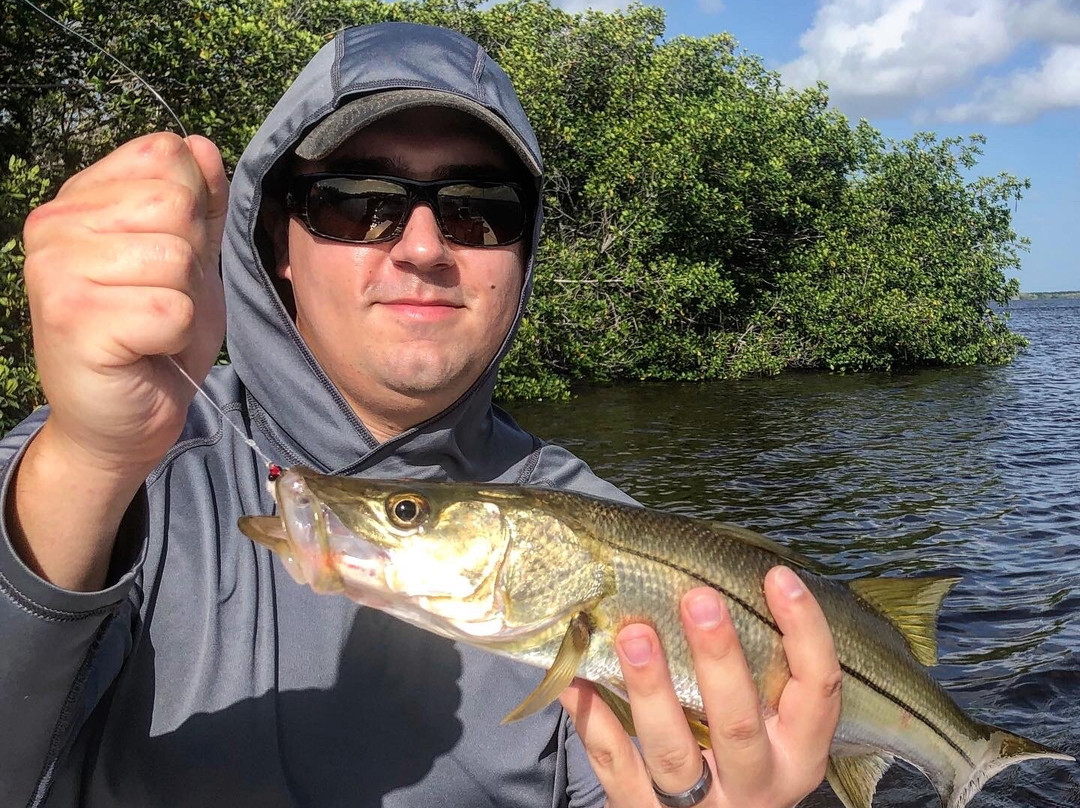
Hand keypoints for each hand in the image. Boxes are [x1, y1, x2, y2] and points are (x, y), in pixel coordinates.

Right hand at [22, 132, 227, 477]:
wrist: (119, 423)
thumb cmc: (154, 339)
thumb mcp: (191, 261)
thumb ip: (201, 204)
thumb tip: (200, 145)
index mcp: (80, 199)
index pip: (166, 155)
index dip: (194, 213)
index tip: (168, 262)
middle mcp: (54, 224)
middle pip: (175, 204)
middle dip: (191, 262)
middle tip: (160, 302)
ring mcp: (55, 269)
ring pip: (176, 257)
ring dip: (183, 302)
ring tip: (150, 326)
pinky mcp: (72, 317)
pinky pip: (171, 309)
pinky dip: (175, 336)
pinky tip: (143, 350)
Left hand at [561, 566, 841, 807]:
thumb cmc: (737, 759)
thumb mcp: (769, 728)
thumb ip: (757, 674)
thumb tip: (718, 584)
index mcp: (797, 755)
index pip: (818, 690)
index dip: (805, 631)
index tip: (777, 576)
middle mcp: (756, 784)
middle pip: (739, 724)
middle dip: (718, 658)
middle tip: (698, 598)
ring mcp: (700, 807)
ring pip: (673, 750)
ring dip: (651, 687)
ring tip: (634, 633)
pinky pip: (614, 764)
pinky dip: (592, 718)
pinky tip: (577, 676)